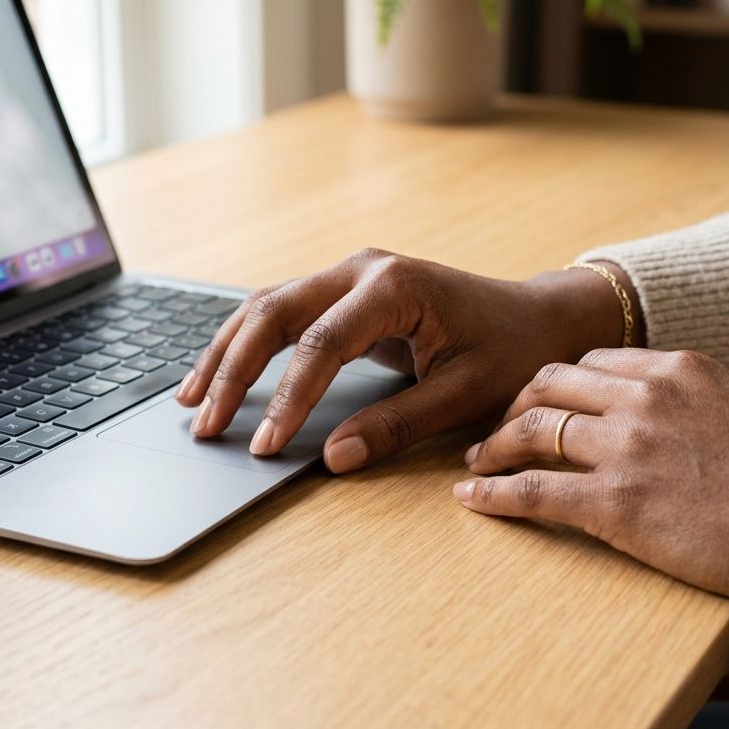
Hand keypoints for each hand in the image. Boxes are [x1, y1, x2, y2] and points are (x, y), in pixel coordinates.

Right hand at [175, 249, 637, 472]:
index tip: (265, 445)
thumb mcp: (462, 394)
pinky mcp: (346, 292)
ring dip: (226, 352)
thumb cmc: (511, 350)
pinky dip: (247, 342)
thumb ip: (396, 425)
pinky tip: (221, 371)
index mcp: (393, 287)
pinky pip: (283, 311)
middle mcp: (361, 269)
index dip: (287, 399)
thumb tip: (334, 458)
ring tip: (191, 400)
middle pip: (274, 312)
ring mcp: (350, 274)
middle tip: (205, 424)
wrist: (537, 316)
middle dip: (233, 370)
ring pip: (267, 305)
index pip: (320, 346)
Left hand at [456, 347, 728, 626]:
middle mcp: (645, 396)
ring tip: (478, 462)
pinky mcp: (615, 502)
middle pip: (549, 385)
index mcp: (676, 369)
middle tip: (496, 431)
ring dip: (494, 446)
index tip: (537, 405)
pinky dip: (493, 493)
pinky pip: (532, 490)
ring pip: (533, 430)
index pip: (588, 363)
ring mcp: (627, 447)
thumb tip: (636, 404)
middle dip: (514, 406)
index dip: (552, 386)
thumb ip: (680, 398)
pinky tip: (471, 497)